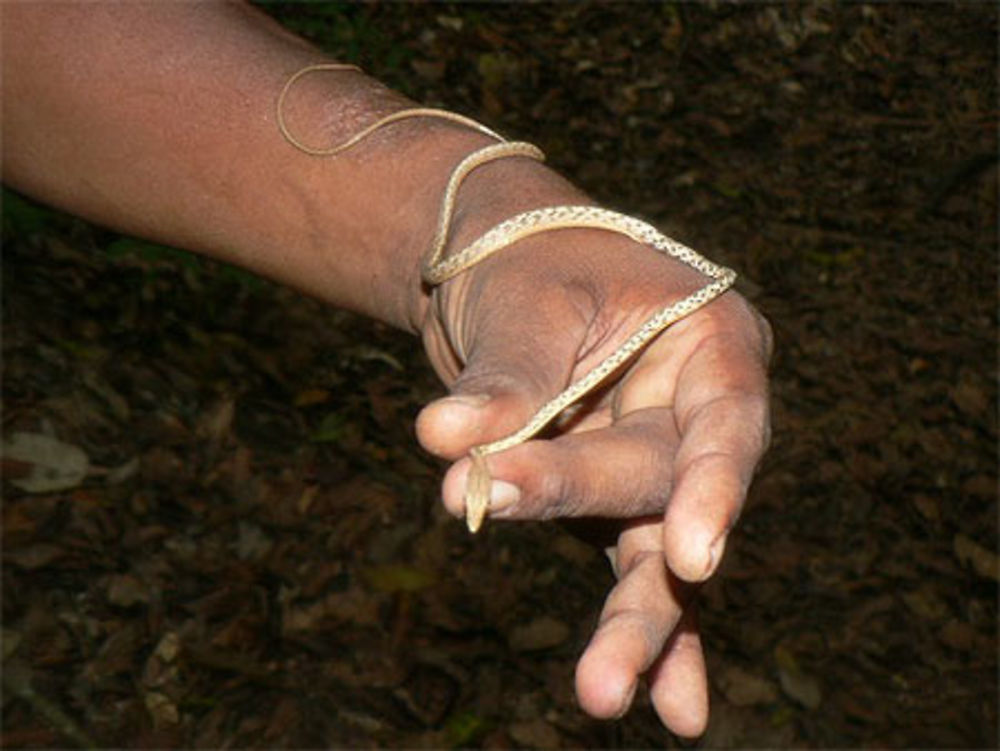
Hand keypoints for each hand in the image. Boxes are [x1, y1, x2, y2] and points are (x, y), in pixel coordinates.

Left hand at [414, 191, 771, 732]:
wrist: (506, 270)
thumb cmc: (530, 264)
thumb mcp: (526, 301)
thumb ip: (506, 378)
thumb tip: (448, 442)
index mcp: (712, 344)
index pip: (724, 423)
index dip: (712, 490)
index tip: (692, 557)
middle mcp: (698, 414)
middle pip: (658, 482)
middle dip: (575, 497)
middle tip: (488, 499)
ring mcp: (655, 468)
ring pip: (652, 554)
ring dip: (630, 625)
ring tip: (601, 694)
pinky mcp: (612, 509)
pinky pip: (630, 574)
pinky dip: (643, 636)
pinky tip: (669, 709)